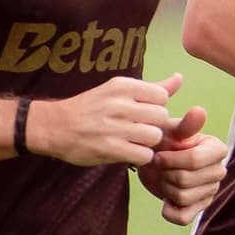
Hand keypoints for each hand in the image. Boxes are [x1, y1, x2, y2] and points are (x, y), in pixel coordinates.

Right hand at [32, 73, 184, 165]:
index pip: (161, 96)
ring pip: (155, 136)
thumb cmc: (90, 108)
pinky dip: (140, 156)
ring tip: (134, 141)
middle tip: (140, 129)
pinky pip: (144, 155)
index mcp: (122, 86)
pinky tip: (129, 152)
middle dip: (154, 125)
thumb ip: (152, 87)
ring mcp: (114, 127)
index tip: (143, 113)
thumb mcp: (118, 90)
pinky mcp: (110, 149)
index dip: (156, 107)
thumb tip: (180, 78)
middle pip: (161, 116)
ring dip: (148, 142)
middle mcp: (118, 103)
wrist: (54, 126)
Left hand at [138, 90, 227, 225]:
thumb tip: (199, 111)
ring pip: (182, 198)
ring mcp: (210, 191)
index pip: (194, 160)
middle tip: (161, 166)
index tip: (158, 155)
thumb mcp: (171, 130)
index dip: (171, 160)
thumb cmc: (164, 140)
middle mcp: (218, 171)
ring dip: (165, 188)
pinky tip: (165, 199)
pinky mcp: (199, 209)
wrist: (153, 159)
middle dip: (165, 173)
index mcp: (217, 149)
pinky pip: (183, 217)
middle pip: (185, 180)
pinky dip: (168, 210)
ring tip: (164, 177)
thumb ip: (186, 125)